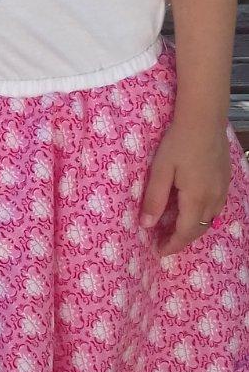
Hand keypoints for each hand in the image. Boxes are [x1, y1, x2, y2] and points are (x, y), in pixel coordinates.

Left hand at [139, 119, 230, 256]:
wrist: (204, 119)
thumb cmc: (178, 142)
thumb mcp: (160, 170)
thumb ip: (154, 199)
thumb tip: (146, 225)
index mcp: (196, 198)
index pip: (185, 232)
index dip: (172, 245)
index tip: (158, 251)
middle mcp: (213, 198)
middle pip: (199, 229)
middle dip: (181, 240)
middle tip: (163, 243)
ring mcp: (222, 189)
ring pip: (209, 219)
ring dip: (192, 229)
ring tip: (174, 229)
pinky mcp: (225, 180)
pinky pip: (215, 207)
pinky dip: (202, 215)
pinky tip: (190, 210)